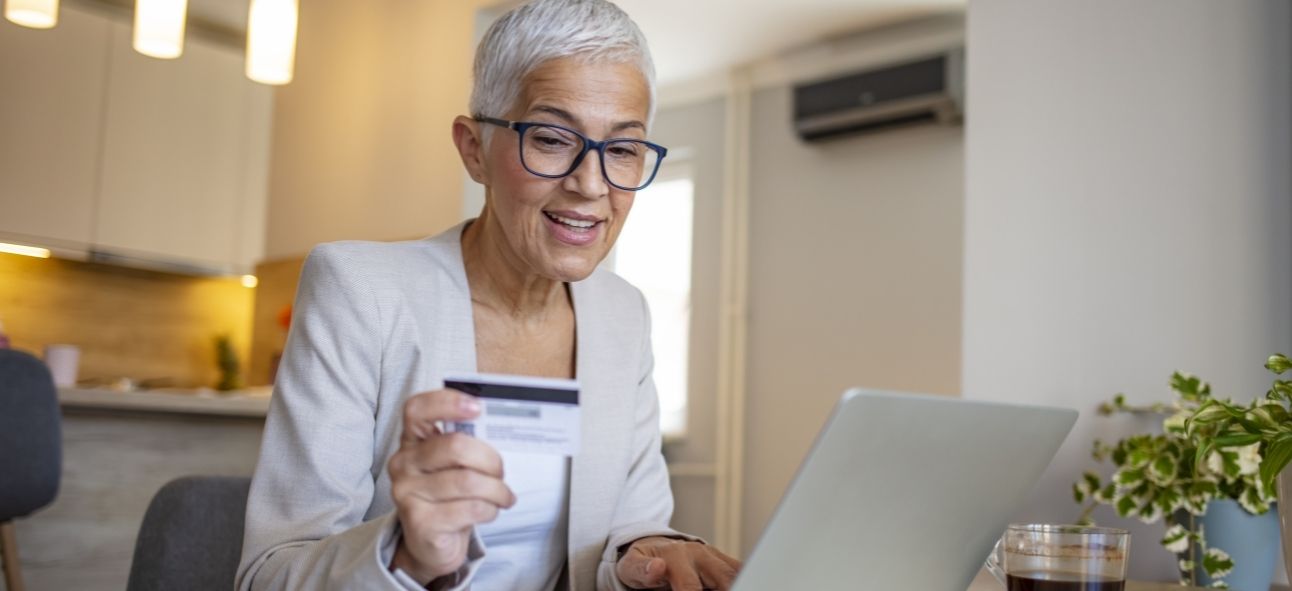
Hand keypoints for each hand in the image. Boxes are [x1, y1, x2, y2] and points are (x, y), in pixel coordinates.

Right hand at [387, 389, 515, 583]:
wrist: (432, 543)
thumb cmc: (450, 495)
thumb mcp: (454, 465)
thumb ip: (467, 443)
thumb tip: (502, 423)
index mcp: (412, 440)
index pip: (416, 409)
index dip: (447, 402)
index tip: (478, 407)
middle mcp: (403, 463)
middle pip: (455, 446)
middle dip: (490, 459)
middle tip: (500, 471)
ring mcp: (407, 493)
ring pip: (468, 481)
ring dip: (497, 490)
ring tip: (503, 495)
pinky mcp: (420, 522)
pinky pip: (471, 508)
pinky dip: (491, 509)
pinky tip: (490, 511)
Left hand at [616, 536, 741, 589]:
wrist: (652, 547)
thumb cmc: (641, 562)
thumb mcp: (631, 567)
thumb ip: (642, 570)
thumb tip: (657, 567)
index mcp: (675, 555)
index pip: (690, 586)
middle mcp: (697, 553)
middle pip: (723, 578)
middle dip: (726, 588)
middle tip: (733, 590)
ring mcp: (712, 556)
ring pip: (734, 573)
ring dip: (737, 582)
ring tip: (740, 586)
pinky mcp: (721, 560)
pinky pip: (738, 570)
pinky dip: (740, 578)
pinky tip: (741, 583)